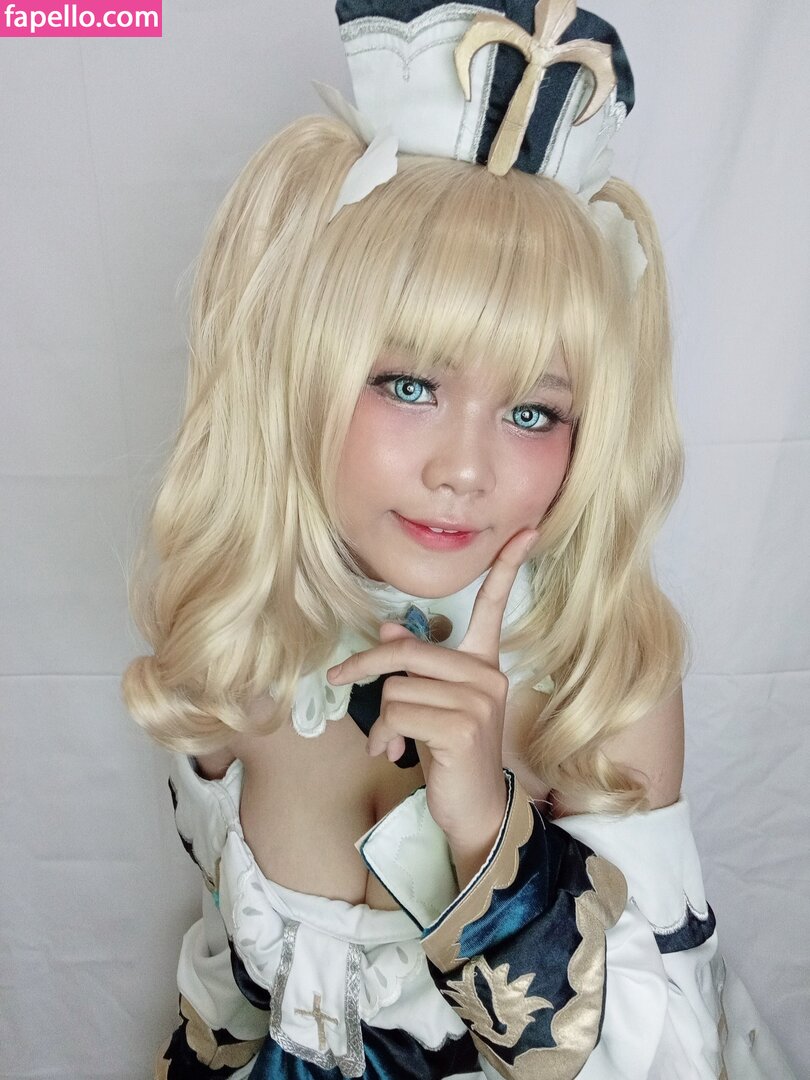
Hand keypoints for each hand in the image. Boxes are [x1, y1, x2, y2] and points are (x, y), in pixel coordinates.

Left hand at [326, 528, 537, 867]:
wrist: (474, 810)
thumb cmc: (452, 754)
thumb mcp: (432, 704)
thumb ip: (415, 666)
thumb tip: (388, 628)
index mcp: (483, 664)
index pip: (494, 607)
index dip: (507, 567)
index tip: (527, 530)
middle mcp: (488, 676)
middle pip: (408, 649)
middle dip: (366, 666)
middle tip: (340, 681)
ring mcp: (479, 701)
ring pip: (397, 687)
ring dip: (381, 719)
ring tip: (391, 743)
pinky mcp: (462, 726)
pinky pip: (399, 712)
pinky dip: (385, 735)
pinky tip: (394, 754)